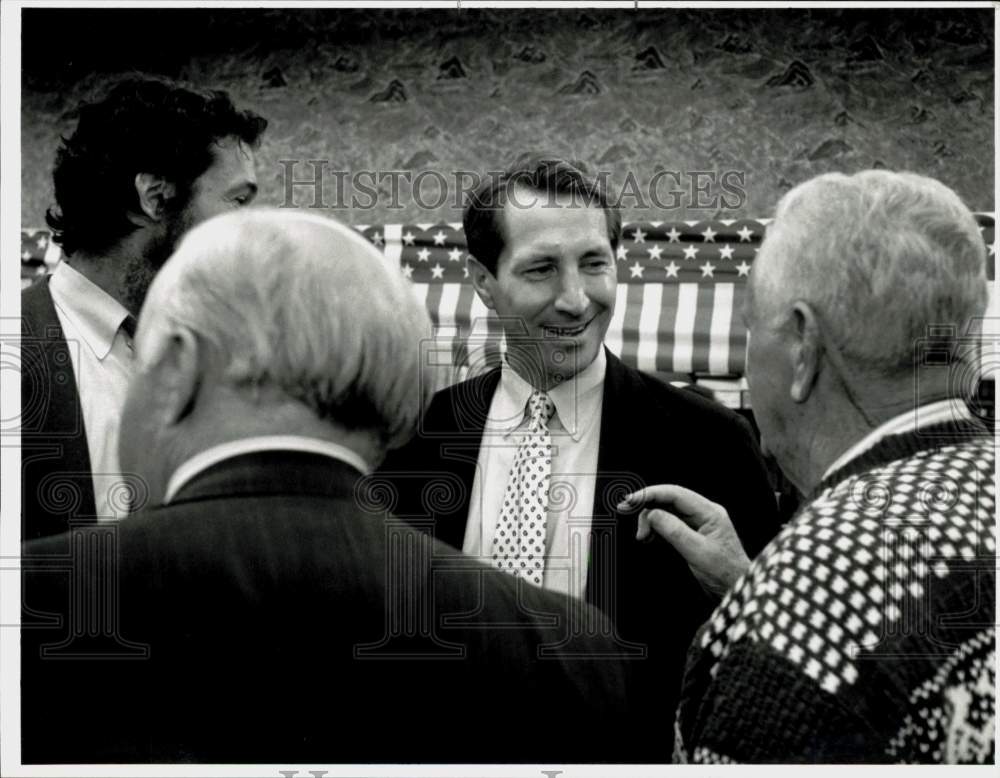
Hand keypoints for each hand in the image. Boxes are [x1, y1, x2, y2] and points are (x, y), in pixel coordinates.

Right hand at [618, 485, 750, 597]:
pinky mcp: (692, 533)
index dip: (650, 494)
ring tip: (641, 536)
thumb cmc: (725, 573)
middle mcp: (704, 513)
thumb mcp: (698, 552)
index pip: (675, 493)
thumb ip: (674, 531)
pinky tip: (648, 537)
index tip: (631, 500)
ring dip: (650, 520)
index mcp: (709, 512)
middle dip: (647, 507)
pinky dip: (655, 529)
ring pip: (666, 511)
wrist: (735, 589)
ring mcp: (698, 523)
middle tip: (627, 514)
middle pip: (668, 500)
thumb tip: (653, 514)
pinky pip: (669, 523)